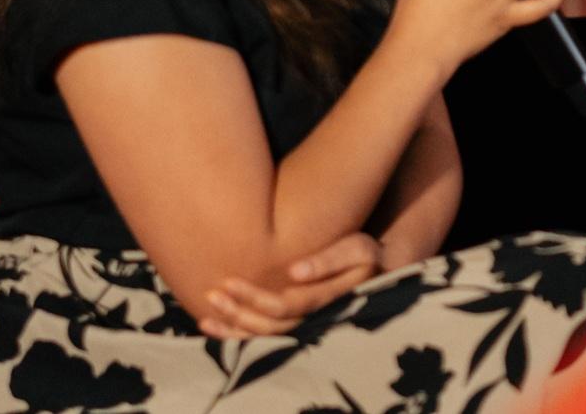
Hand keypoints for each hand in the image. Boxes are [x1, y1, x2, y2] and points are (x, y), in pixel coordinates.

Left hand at [198, 232, 384, 339]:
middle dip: (239, 312)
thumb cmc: (365, 254)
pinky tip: (215, 327)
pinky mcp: (296, 326)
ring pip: (266, 337)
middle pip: (271, 326)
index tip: (229, 282)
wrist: (379, 271)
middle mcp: (316, 320)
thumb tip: (294, 271)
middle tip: (213, 294)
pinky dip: (238, 336)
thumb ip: (328, 259)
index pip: (286, 305)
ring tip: (207, 314)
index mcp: (330, 300)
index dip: (256, 298)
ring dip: (235, 327)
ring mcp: (306, 327)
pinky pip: (265, 338)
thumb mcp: (356, 248)